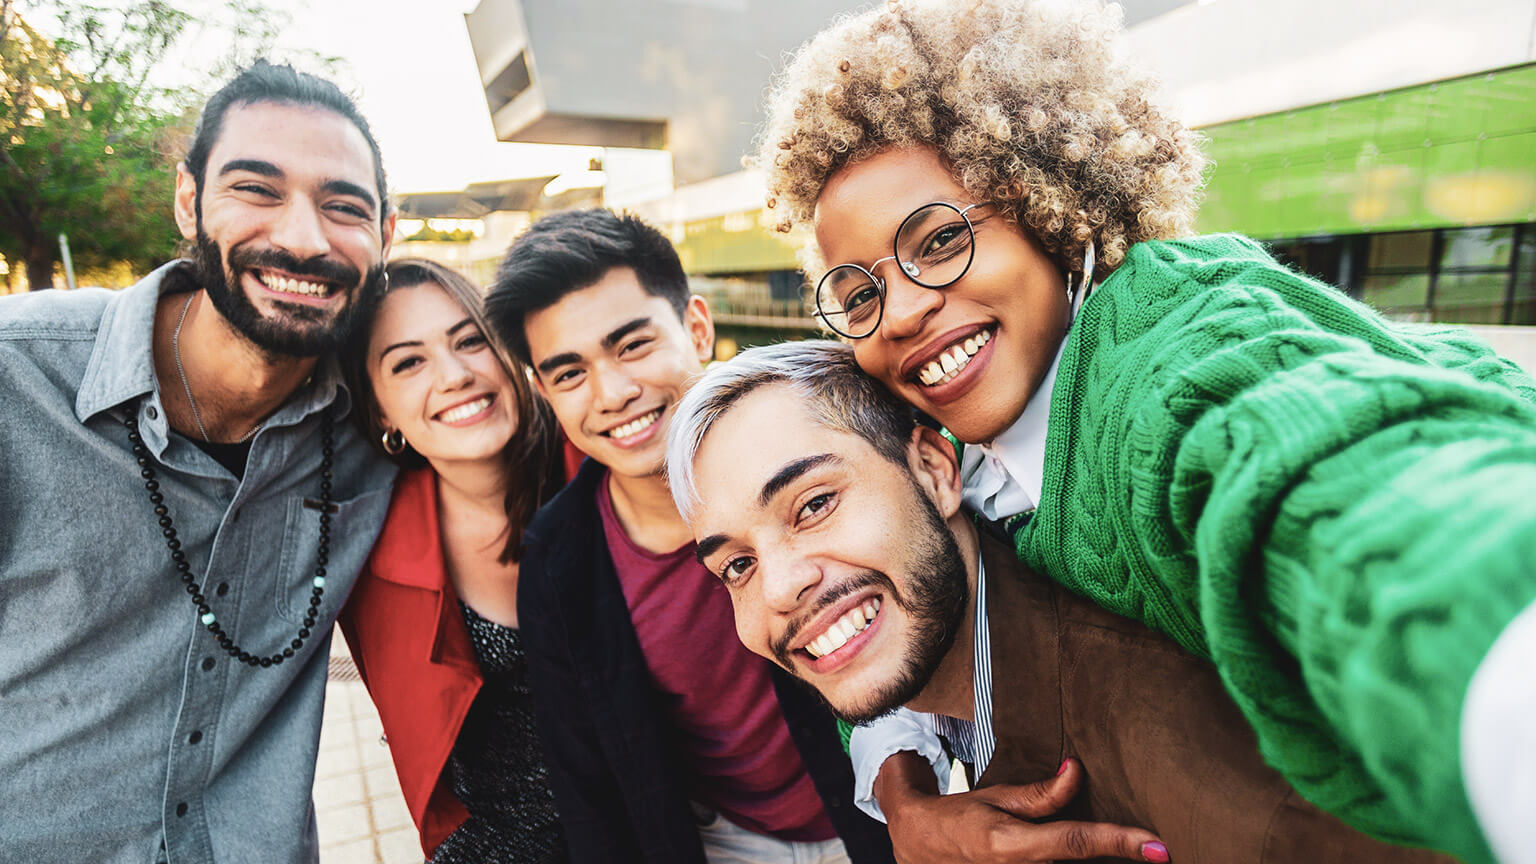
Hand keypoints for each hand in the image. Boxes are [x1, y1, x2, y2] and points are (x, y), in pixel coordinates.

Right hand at [876, 753, 1168, 863]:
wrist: (922, 849)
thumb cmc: (961, 819)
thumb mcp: (996, 797)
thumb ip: (1040, 794)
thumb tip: (1076, 772)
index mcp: (1012, 844)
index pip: (1075, 841)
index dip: (1119, 843)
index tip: (1159, 847)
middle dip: (1120, 857)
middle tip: (1157, 850)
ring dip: (1105, 863)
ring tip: (1137, 852)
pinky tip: (1106, 853)